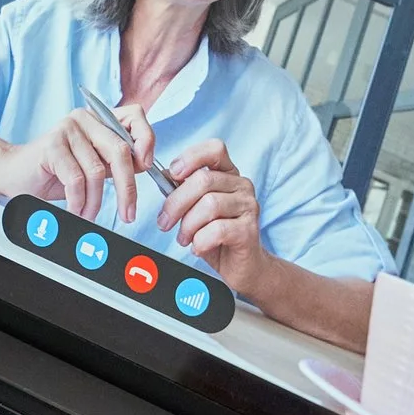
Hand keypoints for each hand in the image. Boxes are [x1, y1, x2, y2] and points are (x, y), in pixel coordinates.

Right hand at [0, 103, 156, 224]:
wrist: (13, 175)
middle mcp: (84, 118)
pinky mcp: (52, 145)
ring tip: (88, 215)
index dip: (146, 138)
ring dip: (96, 201)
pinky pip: (76, 179)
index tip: (147, 165)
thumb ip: (116, 161)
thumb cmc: (54, 173)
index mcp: (99, 119)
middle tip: (128, 213)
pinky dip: (79, 201)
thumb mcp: (93, 165)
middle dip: (128, 188)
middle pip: (120, 150)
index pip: (135, 116)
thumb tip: (146, 165)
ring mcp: (67, 129)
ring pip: (98, 171)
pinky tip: (75, 210)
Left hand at [156, 137, 270, 293]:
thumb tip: (164, 175)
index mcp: (229, 174)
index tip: (173, 174)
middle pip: (203, 180)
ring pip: (209, 205)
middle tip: (165, 222)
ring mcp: (249, 207)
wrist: (242, 266)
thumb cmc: (216, 235)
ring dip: (188, 225)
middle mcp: (242, 185)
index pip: (215, 149)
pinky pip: (218, 229)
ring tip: (184, 238)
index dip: (191, 157)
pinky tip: (198, 247)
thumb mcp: (195, 209)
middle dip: (176, 203)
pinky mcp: (249, 230)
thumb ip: (183, 190)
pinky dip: (200, 240)